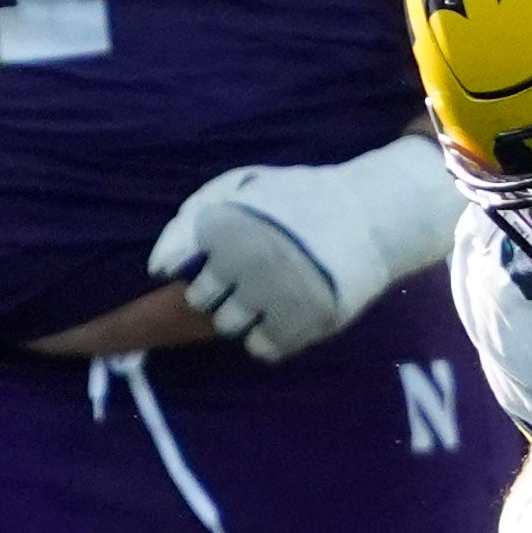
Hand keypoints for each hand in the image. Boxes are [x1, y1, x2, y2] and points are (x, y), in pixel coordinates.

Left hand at [147, 133, 458, 360]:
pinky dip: (270, 335)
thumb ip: (190, 218)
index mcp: (223, 225)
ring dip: (244, 313)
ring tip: (272, 292)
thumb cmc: (299, 198)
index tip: (228, 249)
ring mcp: (272, 295)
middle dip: (220, 289)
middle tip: (255, 272)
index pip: (177, 267)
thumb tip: (157, 269)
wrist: (374, 215)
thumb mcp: (242, 183)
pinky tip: (288, 311)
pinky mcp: (301, 323)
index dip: (201, 260)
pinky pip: (261, 348)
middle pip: (200, 301)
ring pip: (228, 326)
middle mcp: (242, 261)